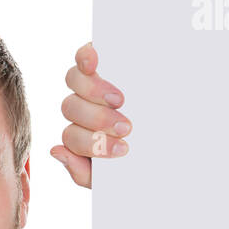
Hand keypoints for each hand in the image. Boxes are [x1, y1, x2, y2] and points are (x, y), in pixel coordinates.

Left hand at [51, 41, 131, 187]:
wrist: (173, 133)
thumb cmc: (144, 155)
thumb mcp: (118, 172)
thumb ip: (84, 172)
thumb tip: (56, 151)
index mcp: (84, 135)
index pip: (71, 137)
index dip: (88, 144)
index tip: (122, 149)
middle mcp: (82, 108)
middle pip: (71, 109)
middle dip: (98, 121)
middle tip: (127, 127)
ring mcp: (91, 83)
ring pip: (74, 83)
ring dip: (94, 92)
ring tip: (121, 101)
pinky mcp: (103, 61)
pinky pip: (83, 56)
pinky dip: (84, 58)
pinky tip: (91, 61)